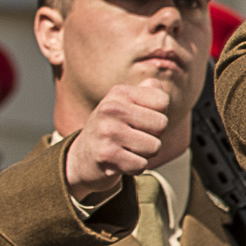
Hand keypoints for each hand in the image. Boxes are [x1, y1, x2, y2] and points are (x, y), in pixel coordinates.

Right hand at [62, 82, 173, 197]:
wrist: (83, 157)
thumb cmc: (114, 127)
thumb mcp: (126, 103)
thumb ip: (148, 89)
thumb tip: (159, 79)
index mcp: (120, 92)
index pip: (162, 101)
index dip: (157, 115)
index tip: (140, 120)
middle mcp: (111, 108)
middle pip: (161, 125)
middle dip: (153, 136)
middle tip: (133, 137)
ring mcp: (108, 131)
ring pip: (154, 147)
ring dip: (144, 153)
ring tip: (126, 148)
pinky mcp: (106, 155)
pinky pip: (141, 165)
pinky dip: (135, 167)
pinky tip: (120, 161)